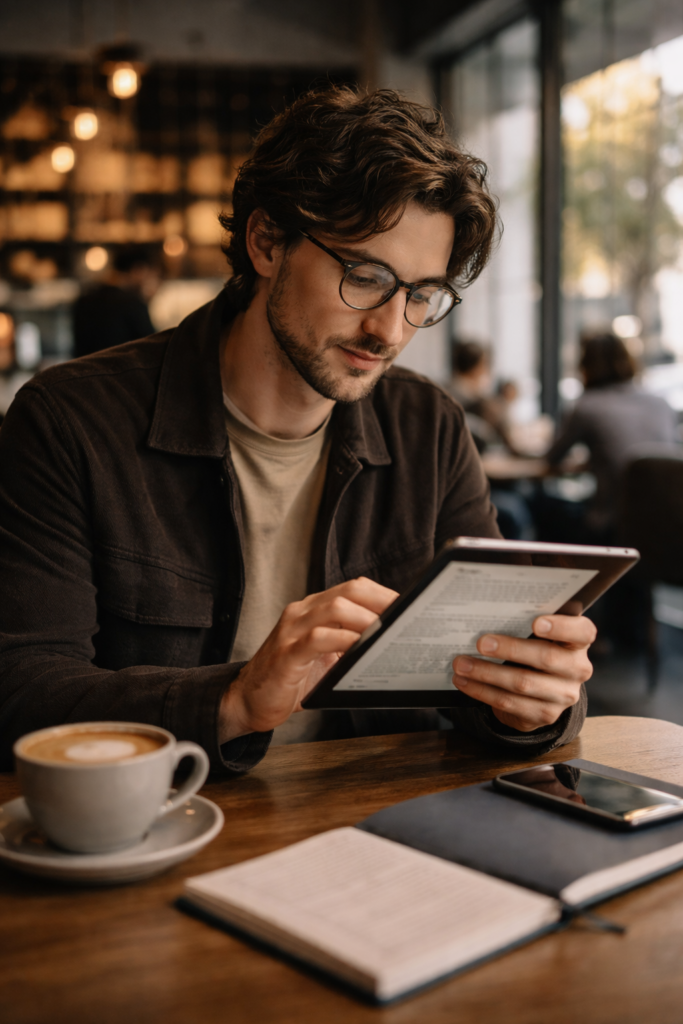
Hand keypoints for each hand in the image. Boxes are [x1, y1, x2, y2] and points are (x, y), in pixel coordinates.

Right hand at [219, 577, 397, 742]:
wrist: (247, 702)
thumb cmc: (290, 680)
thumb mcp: (324, 656)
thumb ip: (348, 644)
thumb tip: (388, 644)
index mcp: (312, 610)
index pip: (353, 588)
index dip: (382, 594)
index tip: (408, 607)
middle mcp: (301, 613)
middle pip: (348, 591)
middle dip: (381, 601)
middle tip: (404, 619)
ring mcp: (291, 630)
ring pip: (334, 608)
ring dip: (367, 620)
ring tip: (387, 634)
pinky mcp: (286, 653)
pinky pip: (318, 638)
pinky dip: (344, 640)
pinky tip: (360, 649)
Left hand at [452, 614, 595, 732]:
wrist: (541, 691)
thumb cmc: (536, 649)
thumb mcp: (539, 635)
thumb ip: (526, 623)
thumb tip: (491, 612)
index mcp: (579, 642)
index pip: (582, 632)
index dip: (561, 627)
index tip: (536, 623)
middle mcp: (577, 669)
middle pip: (546, 658)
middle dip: (510, 649)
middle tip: (481, 643)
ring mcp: (563, 695)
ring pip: (523, 683)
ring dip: (487, 673)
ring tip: (462, 664)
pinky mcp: (545, 715)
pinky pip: (510, 703)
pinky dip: (483, 691)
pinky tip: (465, 682)